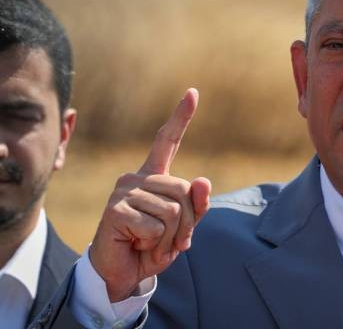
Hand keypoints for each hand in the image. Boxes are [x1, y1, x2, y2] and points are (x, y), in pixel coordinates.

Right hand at [89, 88, 210, 301]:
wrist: (122, 273)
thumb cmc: (152, 246)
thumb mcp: (182, 228)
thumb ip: (196, 206)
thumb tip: (203, 180)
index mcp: (153, 176)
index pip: (167, 141)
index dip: (181, 117)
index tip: (193, 92)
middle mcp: (136, 177)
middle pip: (184, 191)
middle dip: (186, 224)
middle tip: (169, 239)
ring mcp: (123, 191)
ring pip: (173, 211)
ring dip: (171, 237)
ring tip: (152, 243)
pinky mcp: (115, 210)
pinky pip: (156, 227)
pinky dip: (156, 244)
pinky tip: (138, 245)